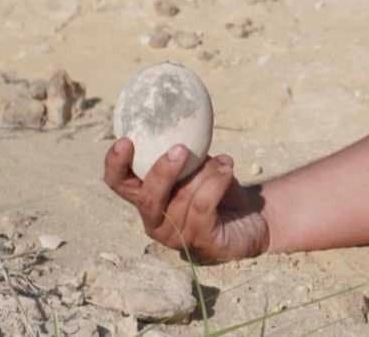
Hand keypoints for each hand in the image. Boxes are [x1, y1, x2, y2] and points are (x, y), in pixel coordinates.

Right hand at [103, 138, 268, 262]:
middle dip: (162, 172)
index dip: (115, 164)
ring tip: (223, 160)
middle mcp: (154, 221)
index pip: (117, 183)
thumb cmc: (215, 188)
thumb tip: (174, 127)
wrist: (253, 218)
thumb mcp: (193, 167)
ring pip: (182, 198)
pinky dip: (216, 182)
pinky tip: (227, 169)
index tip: (126, 141)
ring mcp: (176, 236)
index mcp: (145, 198)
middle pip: (146, 198)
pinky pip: (203, 205)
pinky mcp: (202, 242)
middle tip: (180, 149)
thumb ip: (177, 155)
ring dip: (205, 173)